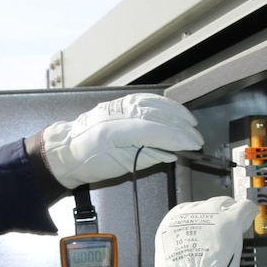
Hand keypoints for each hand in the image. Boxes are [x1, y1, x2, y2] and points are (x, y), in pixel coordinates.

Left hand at [40, 93, 203, 189]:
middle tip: (197, 139)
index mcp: (113, 132)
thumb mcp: (119, 167)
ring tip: (192, 125)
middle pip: (158, 115)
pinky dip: (165, 105)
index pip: (154, 131)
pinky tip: (176, 112)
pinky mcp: (121, 102)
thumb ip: (147, 157)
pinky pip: (148, 99)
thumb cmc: (90, 161)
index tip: (192, 145)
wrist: (69, 148)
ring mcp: (119, 105)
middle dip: (181, 127)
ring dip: (177, 114)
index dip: (177, 138)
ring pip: (155, 104)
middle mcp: (117, 113)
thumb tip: (171, 153)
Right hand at [153, 197, 256, 266]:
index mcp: (174, 218)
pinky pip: (244, 208)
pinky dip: (248, 211)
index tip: (208, 223)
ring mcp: (213, 215)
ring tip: (237, 222)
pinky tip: (251, 213)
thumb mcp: (170, 253)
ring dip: (232, 213)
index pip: (192, 209)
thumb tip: (188, 243)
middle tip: (223, 226)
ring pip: (227, 205)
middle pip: (210, 205)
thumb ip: (180, 241)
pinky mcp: (231, 221)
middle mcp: (193, 211)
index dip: (203, 217)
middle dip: (218, 213)